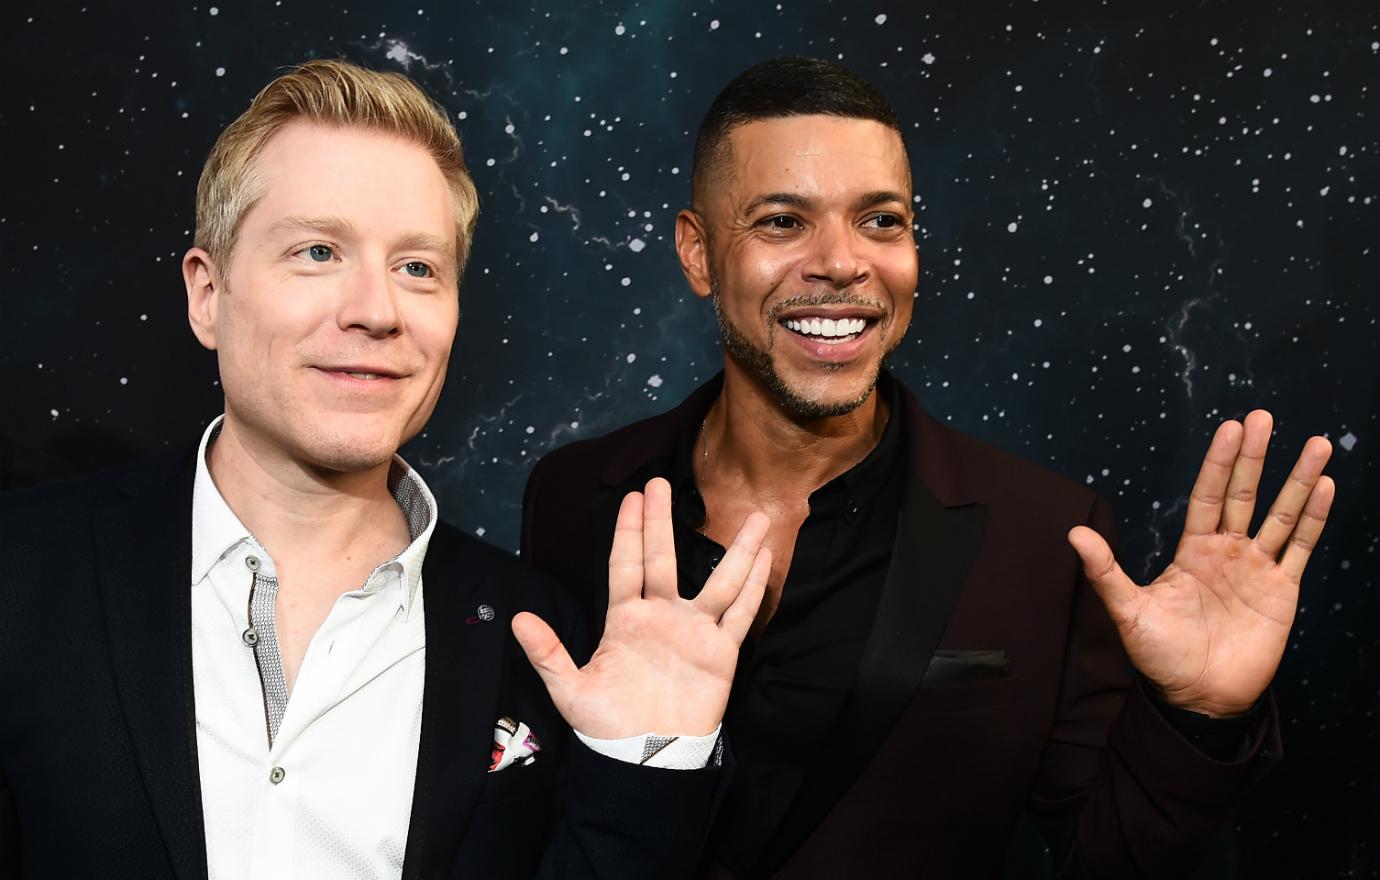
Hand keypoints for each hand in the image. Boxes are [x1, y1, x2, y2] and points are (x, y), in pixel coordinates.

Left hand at [513, 477, 770, 737]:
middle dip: (661, 522)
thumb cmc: (608, 725)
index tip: (632, 498)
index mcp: (625, 620)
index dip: (628, 532)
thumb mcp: (570, 689)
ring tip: (753, 514)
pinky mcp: (720, 651)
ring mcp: (694, 631)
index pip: (626, 565)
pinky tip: (767, 557)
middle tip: (659, 483)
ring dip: (735, 548)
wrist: (646, 758)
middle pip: (663, 559)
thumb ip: (548, 652)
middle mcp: (661, 617)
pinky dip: (754, 586)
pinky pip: (740, 613)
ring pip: (718, 579)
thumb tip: (517, 619)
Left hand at [1068, 410, 1334, 716]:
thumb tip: (1074, 533)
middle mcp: (1226, 552)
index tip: (1232, 427)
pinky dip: (1313, 518)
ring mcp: (1257, 569)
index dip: (1220, 462)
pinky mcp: (1282, 592)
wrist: (1197, 699)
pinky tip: (1324, 487)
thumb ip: (1105, 571)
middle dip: (1255, 457)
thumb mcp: (1127, 611)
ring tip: (1318, 444)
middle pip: (1244, 494)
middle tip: (1264, 416)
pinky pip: (1300, 548)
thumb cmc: (1159, 656)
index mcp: (1192, 550)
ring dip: (1298, 480)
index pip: (1208, 495)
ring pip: (1281, 515)